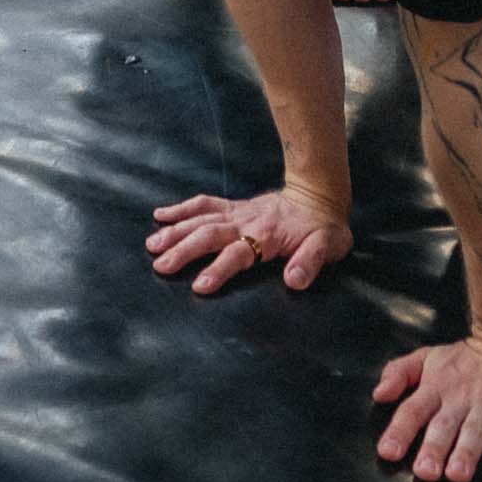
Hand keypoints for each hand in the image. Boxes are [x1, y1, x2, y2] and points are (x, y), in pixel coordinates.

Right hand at [143, 185, 352, 296]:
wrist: (318, 196)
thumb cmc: (322, 228)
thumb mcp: (329, 245)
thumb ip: (311, 261)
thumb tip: (294, 280)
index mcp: (266, 237)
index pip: (238, 254)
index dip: (219, 270)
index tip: (199, 286)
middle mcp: (245, 223)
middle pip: (209, 235)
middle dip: (184, 250)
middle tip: (160, 267)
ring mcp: (236, 212)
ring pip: (200, 220)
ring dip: (175, 232)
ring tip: (152, 246)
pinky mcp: (232, 207)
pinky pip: (203, 204)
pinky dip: (181, 209)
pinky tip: (159, 215)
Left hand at [370, 331, 481, 481]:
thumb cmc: (463, 361)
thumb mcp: (426, 359)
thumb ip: (398, 373)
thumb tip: (378, 394)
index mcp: (434, 388)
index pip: (412, 410)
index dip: (400, 431)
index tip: (388, 452)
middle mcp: (459, 398)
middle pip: (443, 425)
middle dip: (434, 448)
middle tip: (425, 472)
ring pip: (476, 430)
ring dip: (468, 452)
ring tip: (459, 474)